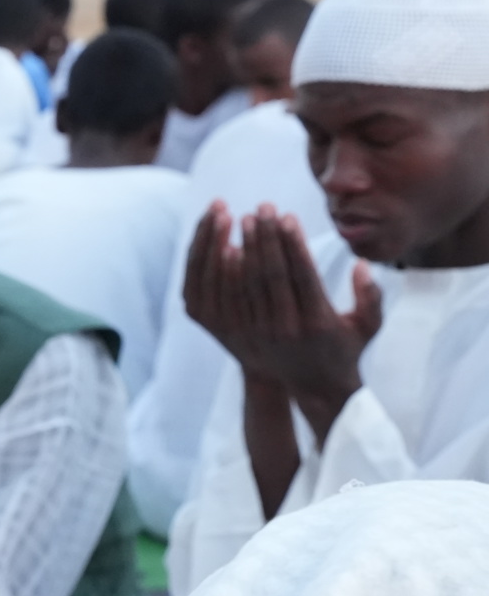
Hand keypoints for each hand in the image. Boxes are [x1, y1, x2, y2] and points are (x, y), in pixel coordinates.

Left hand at [185, 203, 379, 429]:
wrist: (314, 388)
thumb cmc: (346, 349)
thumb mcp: (368, 325)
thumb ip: (370, 295)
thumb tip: (362, 264)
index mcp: (317, 320)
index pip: (301, 274)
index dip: (292, 243)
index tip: (287, 216)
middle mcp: (286, 327)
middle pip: (269, 274)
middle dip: (264, 237)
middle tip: (261, 207)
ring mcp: (260, 333)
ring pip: (245, 284)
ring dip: (242, 248)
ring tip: (240, 219)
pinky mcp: (242, 335)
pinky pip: (229, 298)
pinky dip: (225, 271)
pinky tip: (225, 246)